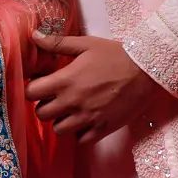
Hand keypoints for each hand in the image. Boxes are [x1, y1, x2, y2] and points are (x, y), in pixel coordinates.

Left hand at [26, 34, 158, 142]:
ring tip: (69, 110)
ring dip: (60, 120)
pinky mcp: (103, 129)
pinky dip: (79, 133)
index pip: (32, 93)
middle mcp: (73, 102)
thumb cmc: (114, 54)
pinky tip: (84, 121)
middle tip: (54, 98)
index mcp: (66, 80)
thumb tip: (34, 36)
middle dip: (44, 105)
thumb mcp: (85, 44)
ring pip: (58, 130)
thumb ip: (57, 43)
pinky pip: (81, 141)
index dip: (32, 88)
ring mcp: (88, 118)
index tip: (40, 85)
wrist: (145, 70)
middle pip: (41, 114)